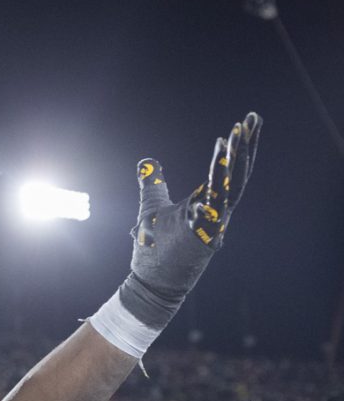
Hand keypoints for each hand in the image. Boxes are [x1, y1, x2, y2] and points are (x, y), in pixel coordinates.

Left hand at [120, 113, 261, 330]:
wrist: (149, 283)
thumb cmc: (153, 248)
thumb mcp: (151, 207)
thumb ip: (153, 183)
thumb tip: (147, 161)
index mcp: (209, 205)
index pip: (229, 171)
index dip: (237, 148)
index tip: (243, 123)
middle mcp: (217, 213)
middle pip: (238, 174)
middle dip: (246, 145)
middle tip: (253, 117)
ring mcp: (213, 224)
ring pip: (231, 185)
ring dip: (236, 157)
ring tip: (239, 130)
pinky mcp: (204, 234)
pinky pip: (215, 202)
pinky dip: (218, 180)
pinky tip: (221, 158)